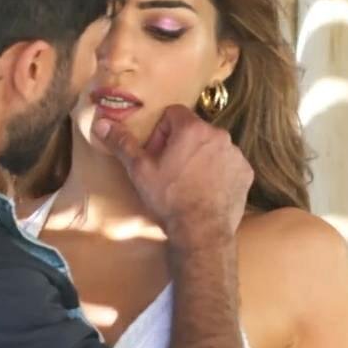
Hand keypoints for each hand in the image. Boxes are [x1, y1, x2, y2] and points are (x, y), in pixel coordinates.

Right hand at [93, 105, 253, 250]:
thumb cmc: (169, 198)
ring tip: (186, 183)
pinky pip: (227, 164)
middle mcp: (219, 135)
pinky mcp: (245, 173)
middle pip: (192, 130)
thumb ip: (122, 143)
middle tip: (167, 170)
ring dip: (198, 157)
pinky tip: (204, 190)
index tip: (155, 154)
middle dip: (179, 144)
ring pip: (210, 146)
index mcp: (192, 129)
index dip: (160, 132)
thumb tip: (102, 123)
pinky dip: (216, 172)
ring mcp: (235, 155)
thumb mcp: (140, 170)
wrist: (201, 233)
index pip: (173, 114)